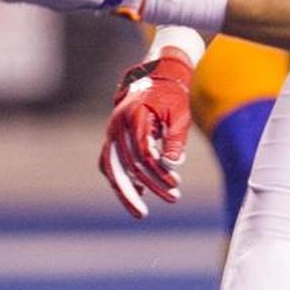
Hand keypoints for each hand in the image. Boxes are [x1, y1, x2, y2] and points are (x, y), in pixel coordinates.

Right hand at [99, 50, 195, 218]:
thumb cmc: (172, 95)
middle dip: (136, 192)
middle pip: (123, 166)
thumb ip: (175, 140)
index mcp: (135, 116)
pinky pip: (110, 161)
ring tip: (139, 211)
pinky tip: (136, 192)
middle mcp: (118, 124)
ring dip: (125, 190)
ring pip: (112, 168)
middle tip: (145, 214)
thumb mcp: (179, 115)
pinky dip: (119, 178)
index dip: (159, 174)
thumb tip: (173, 165)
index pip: (144, 154)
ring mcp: (112, 130)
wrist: (158, 75)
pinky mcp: (113, 135)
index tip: (175, 186)